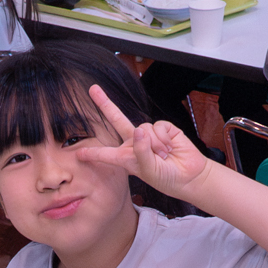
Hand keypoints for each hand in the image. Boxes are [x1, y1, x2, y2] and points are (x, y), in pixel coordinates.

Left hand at [72, 82, 212, 199]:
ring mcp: (149, 135)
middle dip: (105, 104)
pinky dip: (163, 138)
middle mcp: (135, 143)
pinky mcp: (164, 128)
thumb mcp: (148, 171)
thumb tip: (139, 130)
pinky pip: (158, 126)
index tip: (79, 153)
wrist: (189, 176)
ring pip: (143, 128)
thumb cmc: (166, 178)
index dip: (92, 153)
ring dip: (155, 144)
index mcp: (126, 158)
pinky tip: (170, 147)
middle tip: (93, 89)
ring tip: (164, 156)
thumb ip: (141, 151)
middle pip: (117, 120)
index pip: (106, 154)